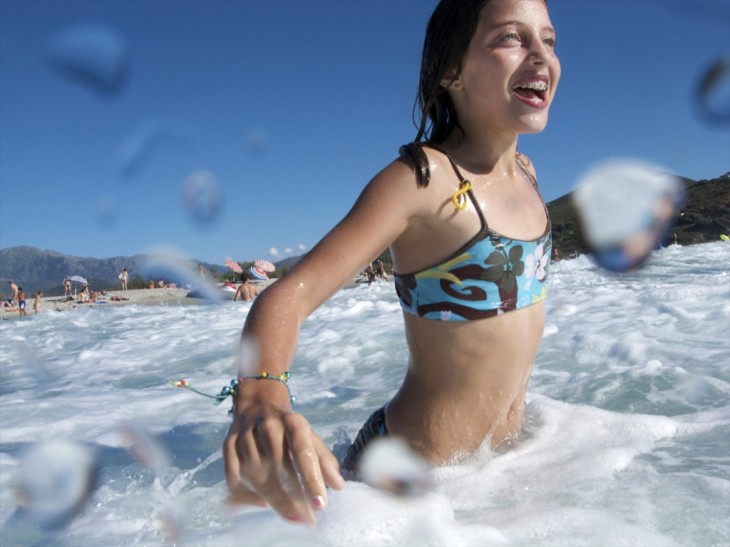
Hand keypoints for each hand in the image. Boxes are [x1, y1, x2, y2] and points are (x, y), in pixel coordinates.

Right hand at [223, 403, 344, 525]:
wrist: (258, 404)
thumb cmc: (289, 428)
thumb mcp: (310, 436)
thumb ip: (324, 460)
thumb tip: (339, 486)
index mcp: (293, 422)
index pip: (304, 453)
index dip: (312, 479)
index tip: (320, 504)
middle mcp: (269, 426)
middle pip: (280, 469)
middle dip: (293, 499)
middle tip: (306, 519)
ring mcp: (246, 435)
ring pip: (258, 476)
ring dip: (274, 499)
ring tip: (291, 513)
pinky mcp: (228, 445)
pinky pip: (235, 478)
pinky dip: (247, 496)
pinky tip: (263, 504)